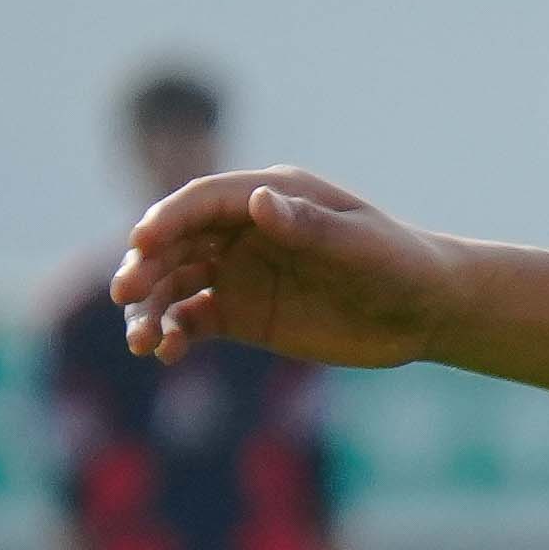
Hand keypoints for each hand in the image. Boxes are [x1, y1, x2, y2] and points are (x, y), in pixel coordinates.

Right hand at [114, 169, 463, 371]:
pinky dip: (173, 334)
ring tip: (141, 342)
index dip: (168, 220)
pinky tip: (166, 353)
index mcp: (272, 196)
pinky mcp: (240, 314)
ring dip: (149, 308)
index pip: (203, 202)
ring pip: (174, 284)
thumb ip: (310, 227)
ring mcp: (237, 272)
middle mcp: (244, 230)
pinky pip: (192, 320)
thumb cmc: (400, 265)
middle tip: (125, 295)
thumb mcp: (361, 247)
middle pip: (176, 243)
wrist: (424, 312)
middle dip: (145, 267)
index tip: (141, 243)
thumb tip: (260, 201)